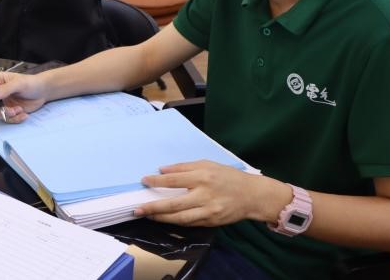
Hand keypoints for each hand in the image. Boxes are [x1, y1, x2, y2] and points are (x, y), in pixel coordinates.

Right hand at [0, 72, 47, 122]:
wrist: (43, 92)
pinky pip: (6, 119)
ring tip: (20, 110)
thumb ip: (6, 89)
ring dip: (7, 115)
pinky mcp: (9, 111)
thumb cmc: (32, 83)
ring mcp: (2, 103)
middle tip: (11, 110)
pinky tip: (24, 114)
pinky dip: (15, 119)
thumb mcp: (20, 83)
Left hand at [135, 160, 288, 226]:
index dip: (156, 181)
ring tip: (147, 216)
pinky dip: (176, 222)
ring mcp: (208, 211)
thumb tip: (162, 169)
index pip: (174, 180)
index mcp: (202, 177)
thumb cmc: (228, 176)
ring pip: (180, 218)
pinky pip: (190, 224)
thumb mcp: (207, 164)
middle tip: (137, 209)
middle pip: (174, 204)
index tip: (144, 181)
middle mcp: (204, 195)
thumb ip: (184, 167)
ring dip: (161, 218)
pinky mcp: (211, 222)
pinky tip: (164, 219)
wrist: (252, 195)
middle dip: (153, 208)